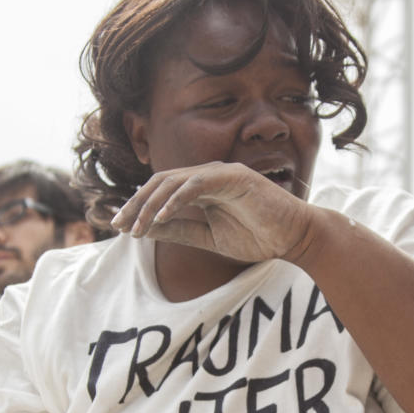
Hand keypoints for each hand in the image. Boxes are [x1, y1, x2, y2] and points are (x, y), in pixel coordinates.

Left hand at [110, 163, 315, 263]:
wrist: (294, 238)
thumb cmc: (257, 237)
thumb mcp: (209, 238)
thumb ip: (180, 231)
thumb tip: (146, 230)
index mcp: (201, 189)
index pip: (160, 192)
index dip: (137, 207)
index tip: (119, 227)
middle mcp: (207, 176)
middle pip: (160, 182)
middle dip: (136, 204)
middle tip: (119, 225)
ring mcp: (221, 173)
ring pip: (174, 181)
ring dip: (151, 204)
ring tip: (138, 226)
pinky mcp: (235, 177)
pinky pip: (197, 183)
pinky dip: (177, 198)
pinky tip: (162, 216)